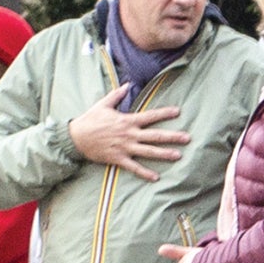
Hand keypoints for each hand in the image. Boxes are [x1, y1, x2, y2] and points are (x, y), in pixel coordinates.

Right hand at [67, 86, 188, 180]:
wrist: (75, 137)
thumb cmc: (90, 120)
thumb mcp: (103, 104)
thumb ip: (117, 95)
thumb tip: (127, 84)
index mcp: (127, 120)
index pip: (150, 116)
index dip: (165, 113)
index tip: (178, 112)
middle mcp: (129, 134)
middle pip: (155, 135)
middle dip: (172, 137)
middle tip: (188, 138)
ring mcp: (125, 147)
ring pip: (149, 152)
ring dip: (164, 154)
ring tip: (178, 156)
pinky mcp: (118, 159)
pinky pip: (134, 167)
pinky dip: (145, 173)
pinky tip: (156, 178)